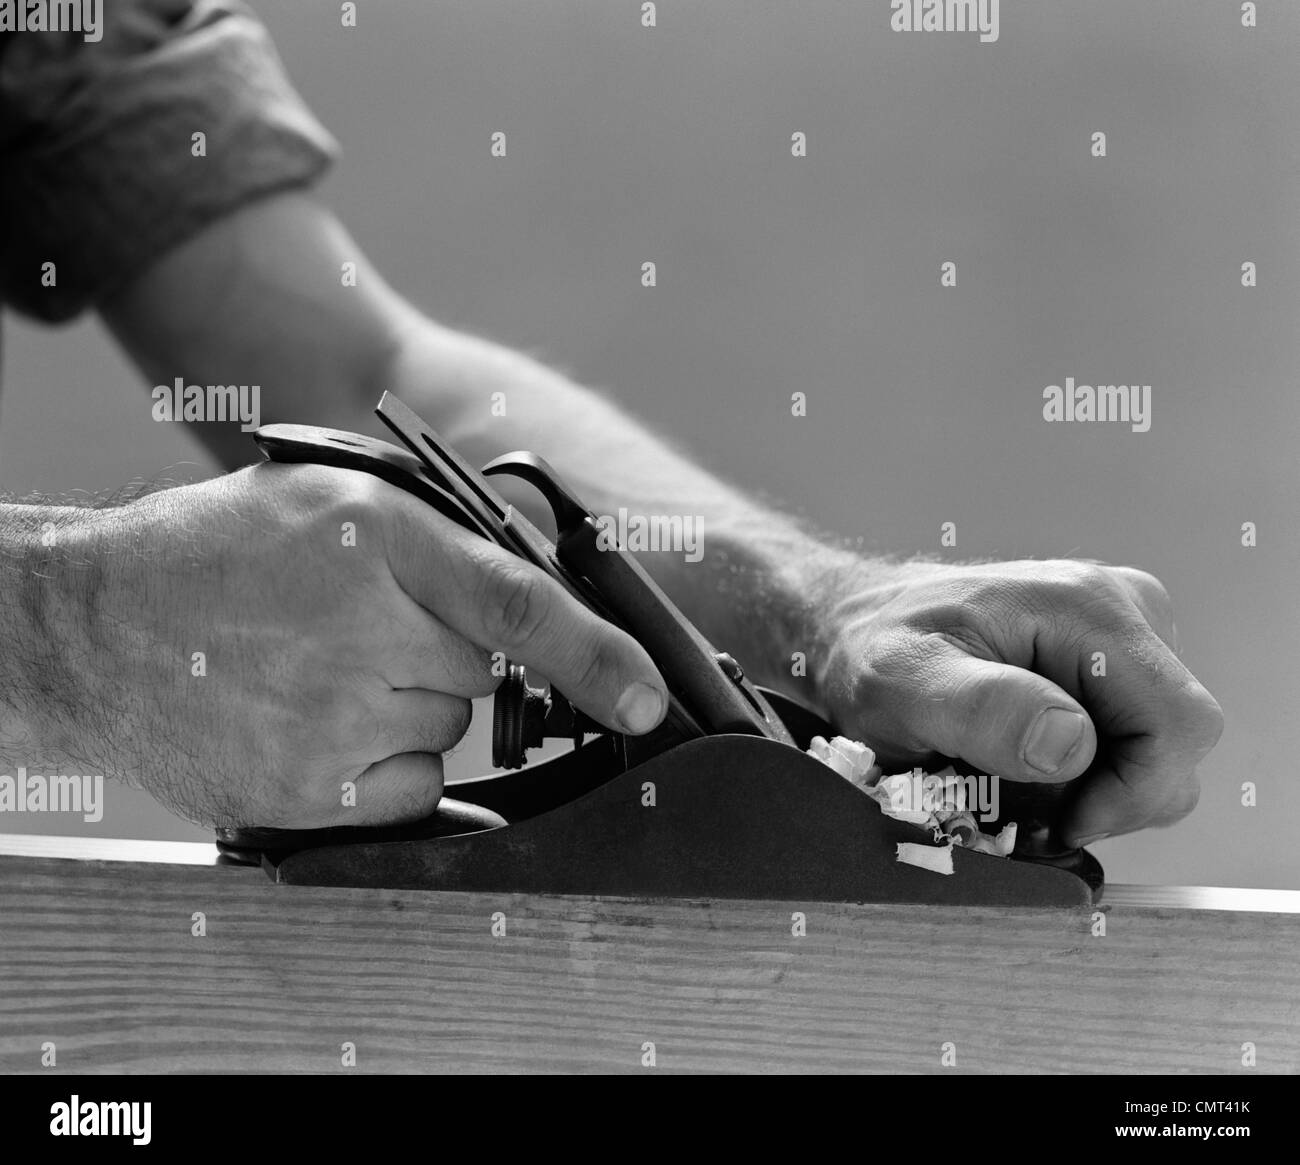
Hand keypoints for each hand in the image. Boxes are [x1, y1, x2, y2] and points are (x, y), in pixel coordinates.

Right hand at [23, 463, 666, 827]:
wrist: (96, 624)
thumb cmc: (220, 554)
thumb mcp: (336, 497)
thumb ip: (442, 537)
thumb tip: (540, 580)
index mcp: (379, 540)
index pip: (518, 606)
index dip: (597, 657)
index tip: (646, 700)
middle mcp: (363, 630)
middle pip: (487, 676)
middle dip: (448, 656)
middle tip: (365, 630)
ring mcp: (335, 720)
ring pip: (448, 732)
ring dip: (409, 709)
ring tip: (321, 670)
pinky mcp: (311, 791)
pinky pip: (413, 789)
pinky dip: (387, 765)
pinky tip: (317, 721)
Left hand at [814, 559, 1223, 846]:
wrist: (856, 626)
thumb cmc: (871, 650)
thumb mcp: (903, 685)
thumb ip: (985, 711)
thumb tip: (1073, 744)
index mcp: (1087, 609)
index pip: (1180, 725)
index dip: (1132, 794)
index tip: (1058, 822)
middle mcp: (1121, 609)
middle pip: (1178, 743)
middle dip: (1111, 797)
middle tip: (1026, 810)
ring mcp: (1119, 634)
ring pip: (1157, 750)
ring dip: (1095, 790)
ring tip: (1014, 785)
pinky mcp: (1106, 661)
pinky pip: (1129, 740)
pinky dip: (1086, 774)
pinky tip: (1026, 769)